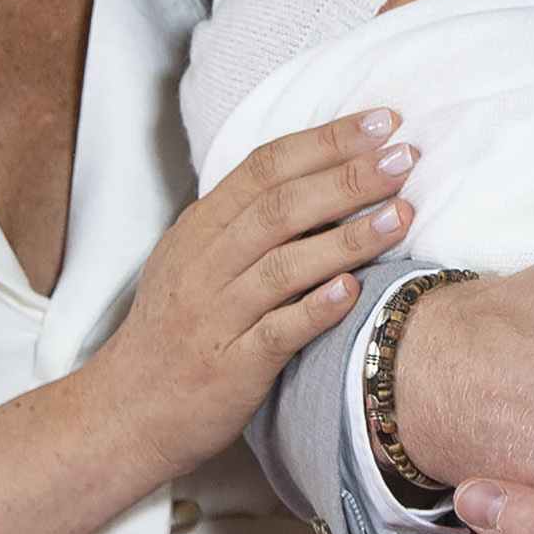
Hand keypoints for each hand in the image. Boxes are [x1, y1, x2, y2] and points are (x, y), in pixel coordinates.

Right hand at [82, 113, 415, 480]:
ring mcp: (215, 316)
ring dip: (348, 238)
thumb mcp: (195, 261)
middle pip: (280, 207)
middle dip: (348, 177)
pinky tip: (354, 290)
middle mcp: (203, 265)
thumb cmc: (175, 332)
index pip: (265, 166)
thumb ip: (247, 221)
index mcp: (198, 229)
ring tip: (403, 215)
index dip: (326, 140)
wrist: (127, 412)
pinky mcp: (229, 368)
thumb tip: (325, 177)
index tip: (382, 122)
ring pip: (284, 266)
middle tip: (405, 157)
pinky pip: (276, 333)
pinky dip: (315, 308)